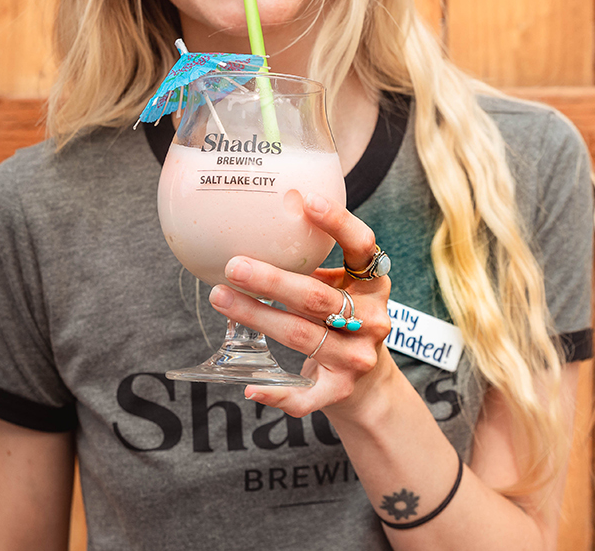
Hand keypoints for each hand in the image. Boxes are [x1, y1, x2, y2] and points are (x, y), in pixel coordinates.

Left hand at [207, 190, 394, 417]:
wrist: (369, 387)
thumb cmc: (345, 324)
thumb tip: (257, 229)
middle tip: (234, 265)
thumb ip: (315, 268)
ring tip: (221, 298)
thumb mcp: (342, 291)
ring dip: (257, 317)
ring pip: (301, 335)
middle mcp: (372, 320)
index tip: (308, 201)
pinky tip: (251, 386)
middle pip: (317, 297)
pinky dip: (276, 392)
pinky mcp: (340, 391)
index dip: (339, 224)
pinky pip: (304, 394)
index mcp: (373, 286)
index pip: (363, 247)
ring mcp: (358, 358)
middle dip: (271, 281)